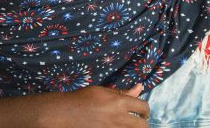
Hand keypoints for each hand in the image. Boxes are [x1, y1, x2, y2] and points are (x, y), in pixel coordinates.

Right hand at [31, 84, 148, 126]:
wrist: (65, 114)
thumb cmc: (83, 99)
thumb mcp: (103, 92)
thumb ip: (123, 93)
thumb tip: (140, 87)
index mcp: (119, 103)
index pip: (143, 107)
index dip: (145, 109)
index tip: (142, 112)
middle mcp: (119, 118)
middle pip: (143, 125)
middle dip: (143, 123)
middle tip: (138, 121)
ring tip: (127, 125)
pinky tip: (116, 127)